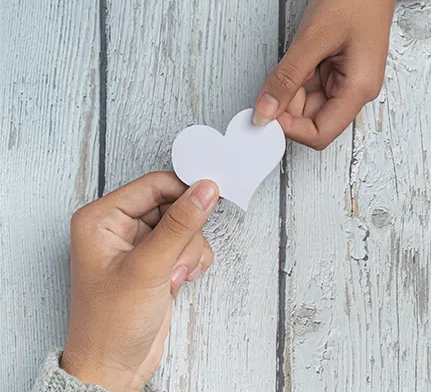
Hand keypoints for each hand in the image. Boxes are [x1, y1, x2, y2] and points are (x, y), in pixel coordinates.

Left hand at [60, 172, 218, 391]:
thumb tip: (204, 190)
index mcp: (101, 218)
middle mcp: (119, 227)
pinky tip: (178, 282)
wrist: (115, 366)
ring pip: (185, 226)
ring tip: (172, 277)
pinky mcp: (156, 262)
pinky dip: (192, 261)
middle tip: (177, 259)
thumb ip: (180, 225)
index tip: (209, 201)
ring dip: (189, 251)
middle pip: (173, 205)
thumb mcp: (149, 268)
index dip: (184, 193)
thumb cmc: (110, 323)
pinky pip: (188, 245)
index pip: (154, 185)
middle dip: (185, 233)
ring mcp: (140, 245)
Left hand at [252, 0, 396, 149]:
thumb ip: (287, 79)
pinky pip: (312, 87)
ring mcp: (348, 81)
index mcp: (359, 89)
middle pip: (314, 120)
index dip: (290, 129)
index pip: (321, 133)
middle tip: (268, 86)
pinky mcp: (339, 70)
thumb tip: (265, 111)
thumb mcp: (312, 39)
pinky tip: (295, 61)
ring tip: (288, 62)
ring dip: (290, 92)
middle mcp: (356, 90)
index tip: (266, 115)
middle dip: (287, 108)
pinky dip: (297, 80)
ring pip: (309, 104)